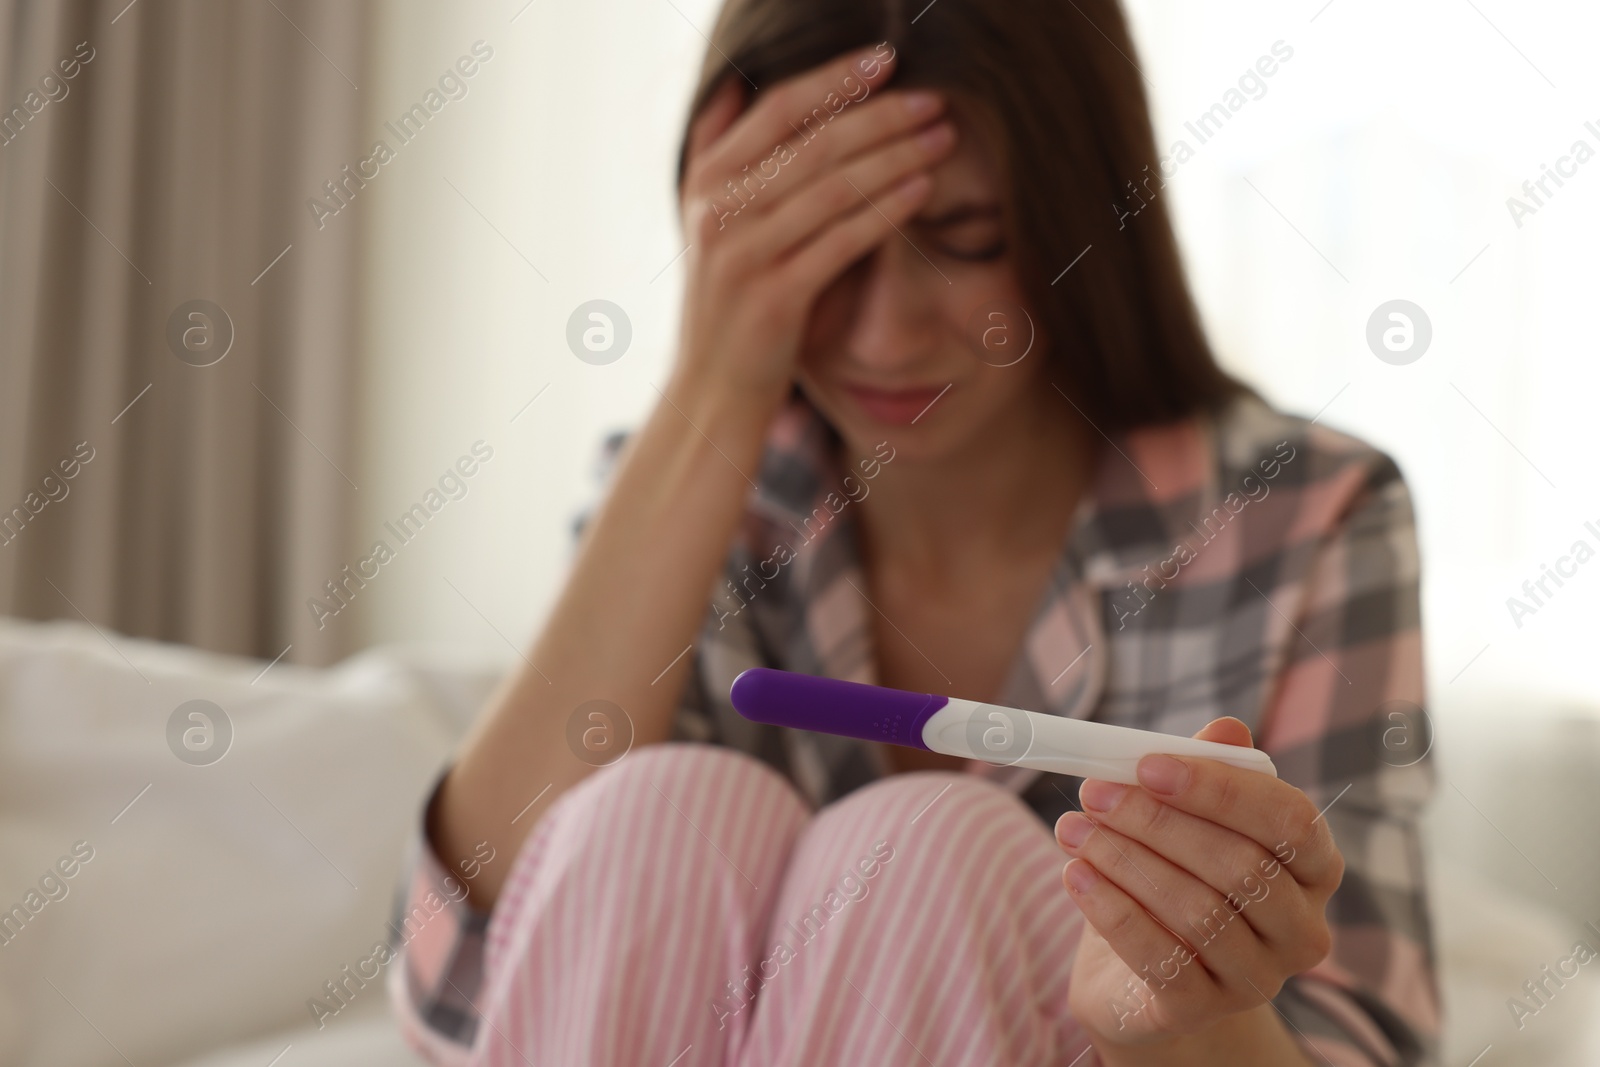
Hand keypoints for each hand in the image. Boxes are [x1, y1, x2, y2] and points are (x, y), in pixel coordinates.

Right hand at [668, 45, 956, 421]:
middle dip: (880, 115)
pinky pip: (842, 241)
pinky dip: (886, 210)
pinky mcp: (775, 298)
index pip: (777, 110)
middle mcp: (719, 212)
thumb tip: (737, 86)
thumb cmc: (727, 301)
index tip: (886, 59)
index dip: (833, 78)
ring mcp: (743, 256)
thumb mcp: (707, 222)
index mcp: (706, 183)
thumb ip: (717, 154)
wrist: (713, 389)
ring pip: (833, 188)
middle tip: (934, 100)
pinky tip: (922, 190)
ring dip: (895, 156)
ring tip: (942, 137)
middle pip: (813, 142)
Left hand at [1055, 718, 1343, 1050]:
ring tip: (1071, 829)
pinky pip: (1159, 959)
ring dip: (1124, 860)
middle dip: (1156, 823)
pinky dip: (1111, 910)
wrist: (1137, 975)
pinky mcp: (1204, 1011)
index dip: (1219, 789)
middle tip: (1093, 792)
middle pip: (1240, 868)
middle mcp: (1301, 929)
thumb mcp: (1185, 818)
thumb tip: (1224, 729)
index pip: (1289, 822)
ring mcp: (1259, 979)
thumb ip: (1204, 772)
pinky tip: (1075, 874)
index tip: (1147, 764)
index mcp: (1313, 869)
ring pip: (1196, 912)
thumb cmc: (1172, 876)